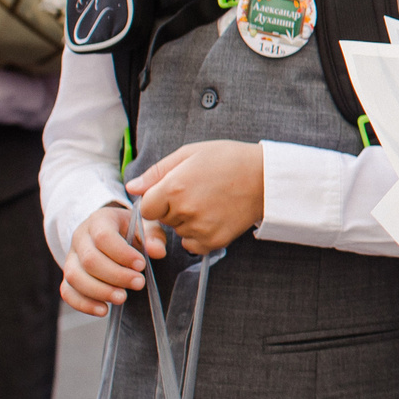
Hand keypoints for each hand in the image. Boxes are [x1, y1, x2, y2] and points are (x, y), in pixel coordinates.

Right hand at [61, 205, 164, 317]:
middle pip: (89, 260)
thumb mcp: (146, 225)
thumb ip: (153, 236)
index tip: (141, 265)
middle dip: (115, 275)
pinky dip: (83, 303)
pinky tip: (104, 310)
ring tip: (122, 298)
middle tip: (139, 283)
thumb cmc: (132, 230)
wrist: (113, 233)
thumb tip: (158, 252)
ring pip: (75, 277)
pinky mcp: (69, 276)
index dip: (122, 254)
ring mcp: (71, 258)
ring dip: (99, 291)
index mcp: (99, 220)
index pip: (104, 237)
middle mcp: (80, 238)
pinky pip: (67, 292)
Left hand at [126, 141, 264, 254]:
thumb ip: (157, 172)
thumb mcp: (190, 154)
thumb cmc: (229, 160)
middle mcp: (184, 211)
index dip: (158, 200)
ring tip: (210, 202)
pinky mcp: (214, 241)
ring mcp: (200, 228)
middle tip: (198, 192)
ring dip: (188, 222)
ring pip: (179, 231)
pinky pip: (193, 244)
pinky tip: (214, 217)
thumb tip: (132, 188)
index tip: (173, 191)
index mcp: (173, 188)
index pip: (146, 208)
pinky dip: (199, 235)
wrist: (266, 177)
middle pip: (164, 220)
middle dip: (174, 209)